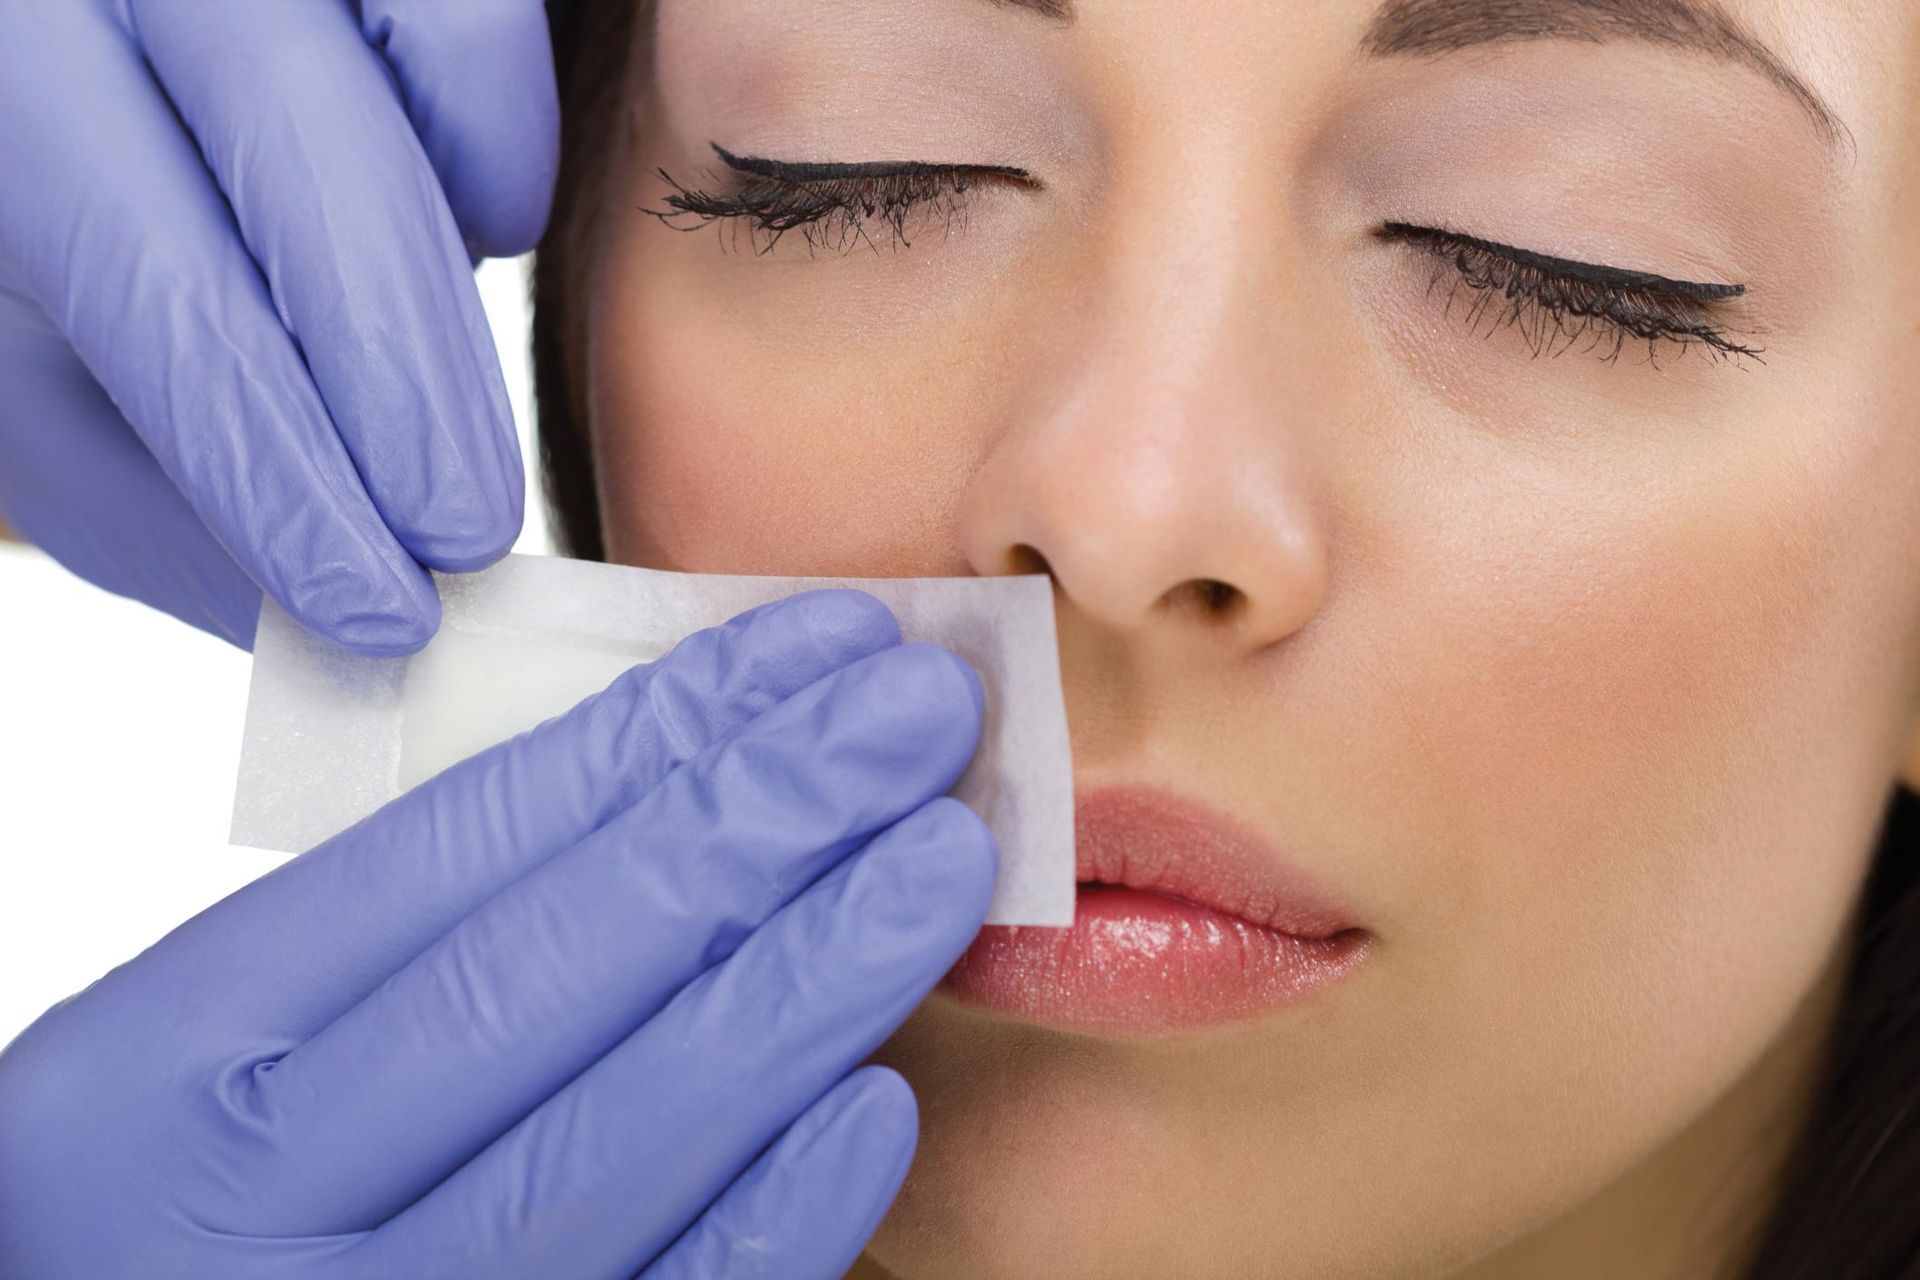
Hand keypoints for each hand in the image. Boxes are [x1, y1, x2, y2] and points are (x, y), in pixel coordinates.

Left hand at [0, 2, 556, 653]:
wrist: (82, 64)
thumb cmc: (59, 232)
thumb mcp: (41, 371)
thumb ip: (149, 495)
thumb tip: (304, 613)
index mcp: (1, 104)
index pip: (166, 298)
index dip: (284, 468)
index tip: (374, 607)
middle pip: (307, 182)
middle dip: (409, 391)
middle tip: (465, 539)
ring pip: (403, 97)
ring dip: (451, 293)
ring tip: (444, 411)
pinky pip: (472, 27)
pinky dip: (498, 152)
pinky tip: (473, 229)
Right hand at [0, 589, 995, 1279]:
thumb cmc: (186, 1192)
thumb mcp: (224, 1040)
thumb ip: (404, 931)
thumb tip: (680, 773)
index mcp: (172, 1060)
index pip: (456, 851)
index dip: (661, 731)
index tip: (812, 646)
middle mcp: (255, 1208)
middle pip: (558, 970)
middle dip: (768, 815)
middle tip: (921, 709)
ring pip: (633, 1135)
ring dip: (816, 978)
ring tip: (944, 854)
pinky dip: (781, 1208)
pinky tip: (880, 1093)